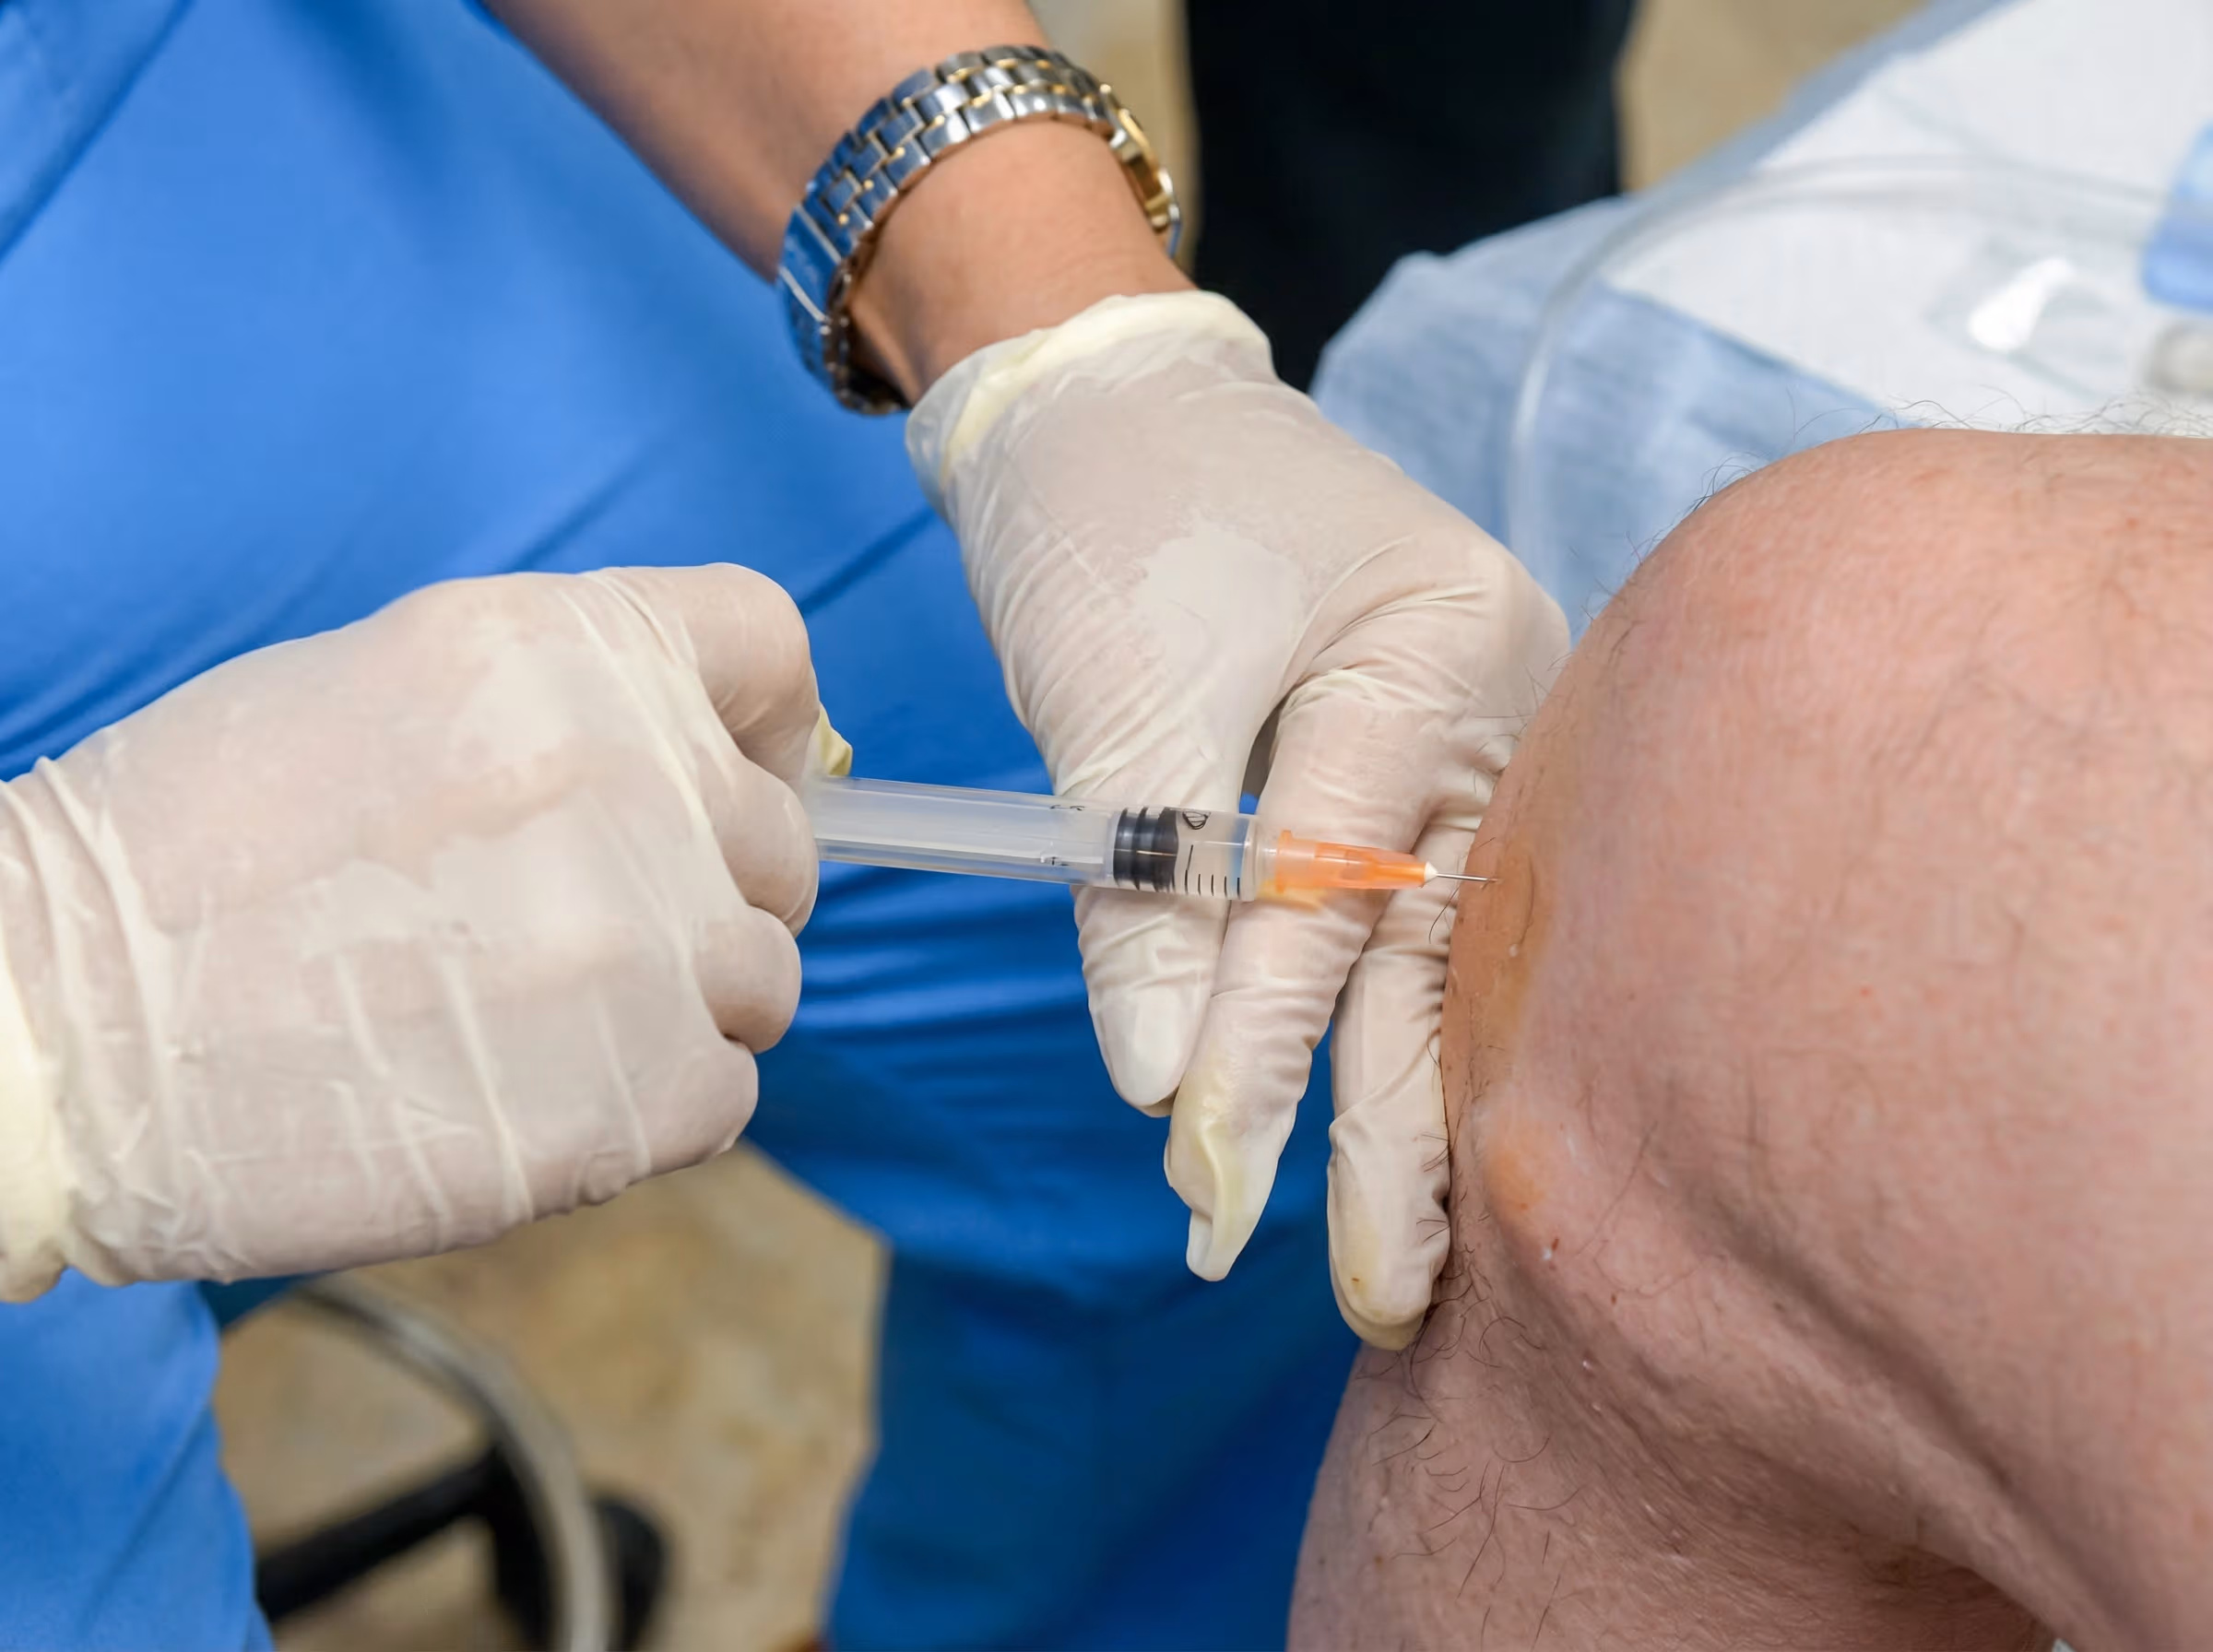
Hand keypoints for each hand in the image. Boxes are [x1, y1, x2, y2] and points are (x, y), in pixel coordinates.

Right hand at [0, 566, 836, 1295]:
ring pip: (759, 980)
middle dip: (704, 895)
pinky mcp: (631, 1093)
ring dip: (672, 1011)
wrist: (43, 1026)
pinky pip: (723, 1097)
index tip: (741, 778)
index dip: (765, 724)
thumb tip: (699, 770)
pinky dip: (645, 1113)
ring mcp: (639, 940)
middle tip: (569, 942)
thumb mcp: (379, 693)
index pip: (766, 647)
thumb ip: (562, 718)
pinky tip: (515, 1097)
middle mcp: (626, 777)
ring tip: (516, 1026)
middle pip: (778, 845)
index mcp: (557, 650)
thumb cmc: (181, 860)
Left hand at [909, 293, 1569, 1346]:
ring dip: (1400, 1102)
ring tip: (1399, 1265)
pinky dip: (1375, 1028)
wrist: (1100, 405)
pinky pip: (1406, 920)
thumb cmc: (1112, 510)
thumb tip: (1169, 1090)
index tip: (1212, 1178)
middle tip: (1379, 1289)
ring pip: (1434, 950)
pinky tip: (1383, 1145)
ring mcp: (1473, 736)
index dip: (1274, 1034)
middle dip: (1396, 1120)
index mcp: (1444, 637)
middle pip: (1440, 936)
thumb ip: (1146, 893)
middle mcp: (1499, 695)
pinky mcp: (1418, 772)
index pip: (1347, 874)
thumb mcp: (1113, 696)